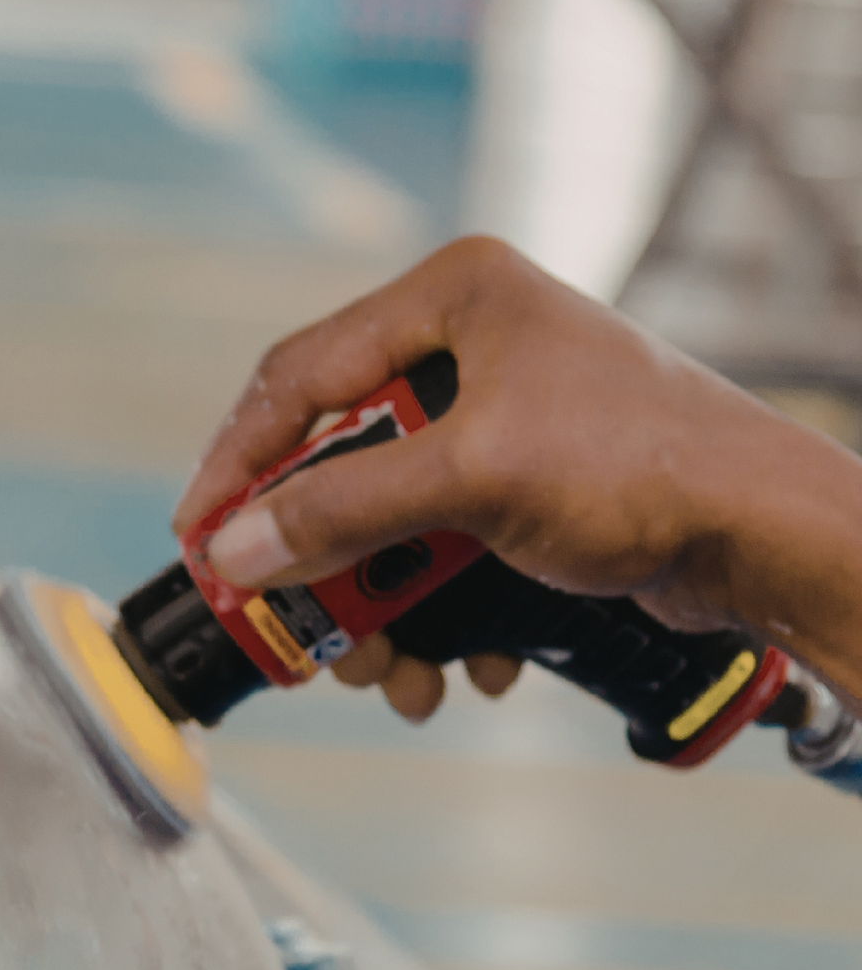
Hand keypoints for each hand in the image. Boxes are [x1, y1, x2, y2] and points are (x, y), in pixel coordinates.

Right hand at [172, 237, 861, 708]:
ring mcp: (495, 418)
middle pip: (338, 462)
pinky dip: (437, 612)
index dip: (237, 461)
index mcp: (449, 298)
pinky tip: (471, 662)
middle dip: (321, 564)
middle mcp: (466, 346)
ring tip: (394, 672)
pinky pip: (437, 548)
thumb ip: (341, 512)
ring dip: (380, 610)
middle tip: (293, 625)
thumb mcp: (472, 479)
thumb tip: (235, 552)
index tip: (199, 534)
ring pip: (384, 522)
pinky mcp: (519, 483)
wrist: (769, 534)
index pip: (299, 375)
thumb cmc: (646, 464)